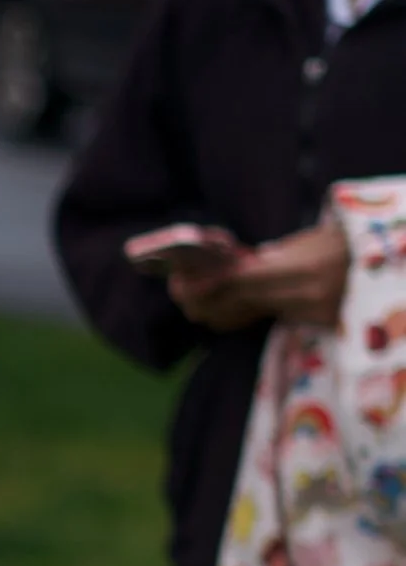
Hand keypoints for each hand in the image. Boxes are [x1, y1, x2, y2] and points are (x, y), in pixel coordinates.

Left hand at [171, 214, 348, 333]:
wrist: (385, 260)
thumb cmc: (344, 241)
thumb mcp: (308, 241)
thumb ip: (272, 258)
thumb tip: (231, 269)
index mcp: (303, 268)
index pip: (242, 281)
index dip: (208, 286)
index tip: (180, 285)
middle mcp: (307, 296)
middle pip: (242, 303)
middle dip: (206, 300)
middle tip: (181, 292)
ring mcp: (313, 314)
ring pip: (253, 314)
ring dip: (222, 309)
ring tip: (197, 300)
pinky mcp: (317, 324)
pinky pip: (272, 318)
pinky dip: (247, 312)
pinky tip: (228, 308)